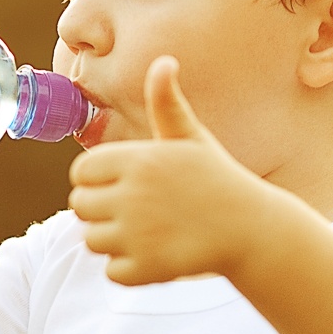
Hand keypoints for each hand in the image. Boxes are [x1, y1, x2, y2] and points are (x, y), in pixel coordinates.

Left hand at [67, 56, 273, 285]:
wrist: (252, 229)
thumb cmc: (218, 179)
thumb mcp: (191, 138)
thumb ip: (166, 103)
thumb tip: (163, 61)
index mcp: (138, 160)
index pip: (80, 173)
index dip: (97, 181)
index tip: (122, 185)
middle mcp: (132, 195)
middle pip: (80, 207)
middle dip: (101, 211)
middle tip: (135, 213)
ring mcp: (137, 234)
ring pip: (91, 241)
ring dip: (113, 242)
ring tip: (146, 234)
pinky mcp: (146, 268)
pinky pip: (111, 272)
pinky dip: (129, 269)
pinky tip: (154, 256)